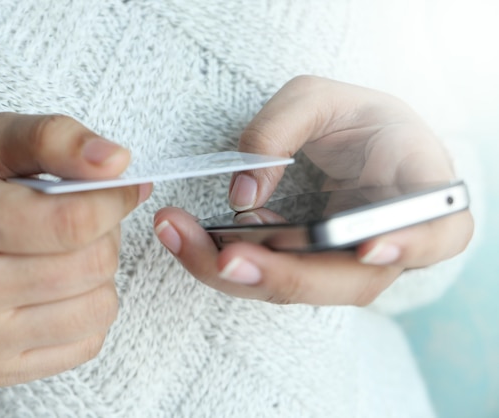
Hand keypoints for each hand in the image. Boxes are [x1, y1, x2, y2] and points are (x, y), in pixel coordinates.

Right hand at [0, 113, 150, 385]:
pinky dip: (88, 307)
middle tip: (83, 217)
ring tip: (67, 251)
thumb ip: (54, 138)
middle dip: (106, 233)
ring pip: (98, 307)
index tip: (122, 184)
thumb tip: (117, 160)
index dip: (114, 199)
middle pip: (91, 265)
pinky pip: (89, 340)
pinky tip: (58, 287)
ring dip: (100, 272)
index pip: (71, 221)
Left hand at [154, 76, 472, 304]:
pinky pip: (271, 272)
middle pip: (348, 281)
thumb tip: (243, 195)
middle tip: (221, 258)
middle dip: (280, 274)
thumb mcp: (319, 97)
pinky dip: (227, 258)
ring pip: (298, 287)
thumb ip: (280, 130)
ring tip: (177, 233)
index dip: (410, 245)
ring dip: (234, 269)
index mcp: (421, 192)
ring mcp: (348, 263)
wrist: (355, 145)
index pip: (440, 233)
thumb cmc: (352, 119)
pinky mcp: (309, 267)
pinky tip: (189, 234)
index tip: (368, 246)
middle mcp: (390, 243)